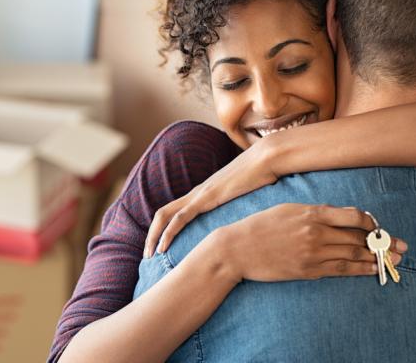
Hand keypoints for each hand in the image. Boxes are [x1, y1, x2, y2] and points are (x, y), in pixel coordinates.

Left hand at [145, 142, 278, 257]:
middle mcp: (196, 193)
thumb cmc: (263, 176)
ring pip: (165, 215)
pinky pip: (180, 217)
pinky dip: (168, 232)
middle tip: (147, 255)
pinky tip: (163, 247)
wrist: (267, 158)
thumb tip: (250, 223)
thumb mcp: (248, 197)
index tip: (160, 248)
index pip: (174, 212)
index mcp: (204, 194)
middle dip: (151, 235)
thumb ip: (242, 208)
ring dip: (154, 236)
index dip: (163, 229)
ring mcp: (200, 194)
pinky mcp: (206, 198)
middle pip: (162, 214)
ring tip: (149, 255)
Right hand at [209, 204, 407, 282]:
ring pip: (354, 255)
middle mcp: (316, 232)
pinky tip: (373, 270)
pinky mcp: (308, 270)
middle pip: (359, 237)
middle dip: (383, 242)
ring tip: (394, 259)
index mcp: (311, 213)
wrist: (237, 249)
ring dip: (378, 258)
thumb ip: (313, 212)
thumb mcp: (287, 209)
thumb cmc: (259, 226)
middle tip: (402, 246)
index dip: (372, 222)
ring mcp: (313, 253)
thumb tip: (338, 216)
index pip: (354, 216)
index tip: (379, 226)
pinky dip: (360, 270)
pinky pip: (341, 270)